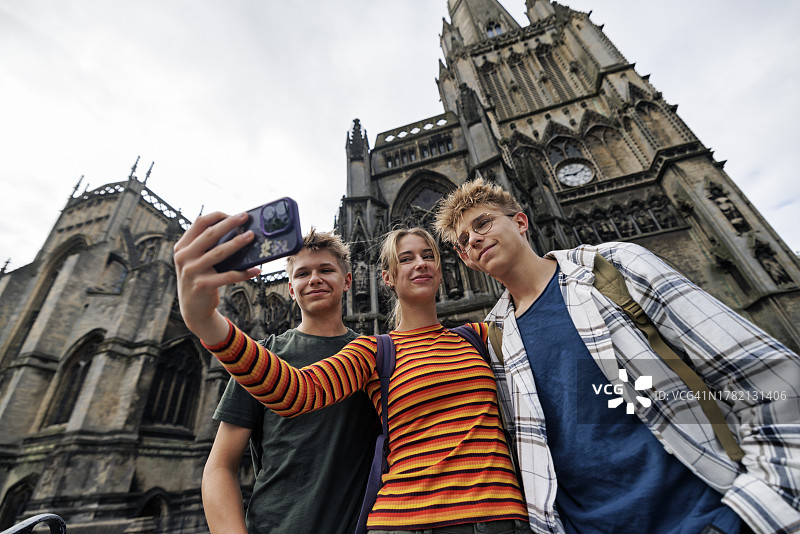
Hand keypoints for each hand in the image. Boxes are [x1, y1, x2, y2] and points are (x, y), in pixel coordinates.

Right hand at [173, 211, 260, 344]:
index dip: (217, 216)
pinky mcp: (203, 285)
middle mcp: (184, 257)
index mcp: (182, 246)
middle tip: (245, 217)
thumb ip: (206, 246)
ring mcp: (192, 271)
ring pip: (219, 253)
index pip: (198, 223)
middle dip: (229, 223)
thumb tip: (237, 230)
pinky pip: (228, 276)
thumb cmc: (201, 278)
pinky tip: (256, 270)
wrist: (193, 309)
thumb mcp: (196, 260)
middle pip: (209, 234)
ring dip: (237, 243)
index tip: (234, 214)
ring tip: (252, 236)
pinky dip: (244, 273)